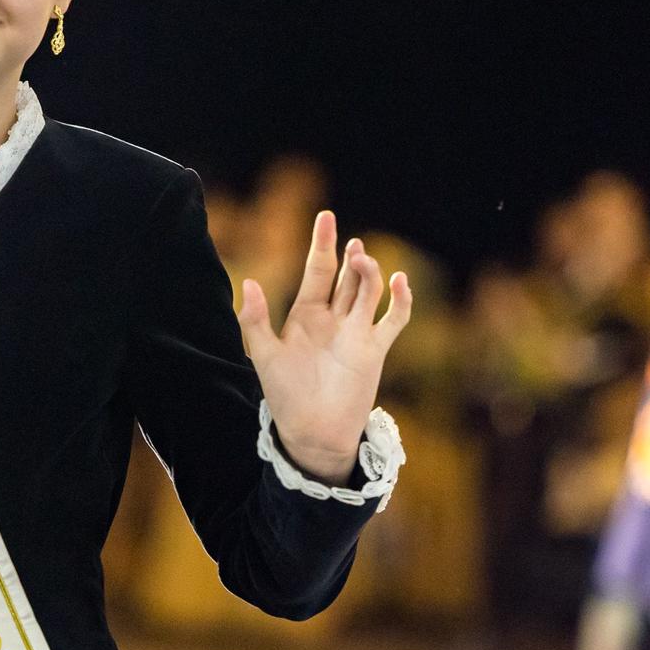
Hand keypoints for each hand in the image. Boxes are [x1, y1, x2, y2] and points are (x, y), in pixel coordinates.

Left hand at [239, 211, 411, 482]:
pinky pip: (393, 320)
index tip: (326, 216)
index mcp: (305, 314)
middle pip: (346, 276)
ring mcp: (357, 332)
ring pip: (369, 292)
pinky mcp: (375, 349)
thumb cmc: (286, 396)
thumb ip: (254, 321)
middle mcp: (334, 318)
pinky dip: (401, 301)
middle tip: (351, 243)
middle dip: (349, 256)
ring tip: (362, 259)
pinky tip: (400, 281)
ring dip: (369, 274)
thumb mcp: (264, 356)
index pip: (317, 270)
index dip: (322, 244)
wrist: (312, 432)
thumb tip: (248, 282)